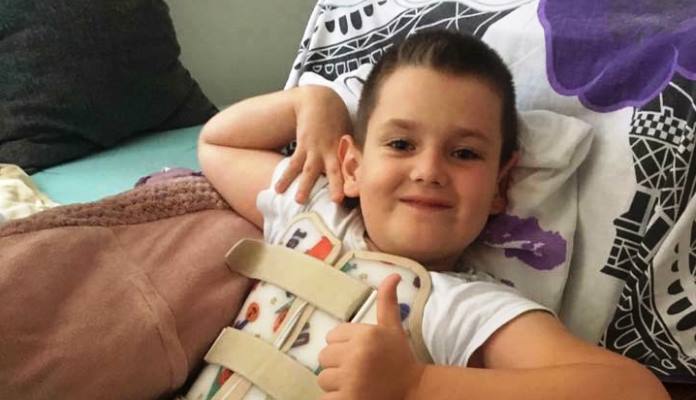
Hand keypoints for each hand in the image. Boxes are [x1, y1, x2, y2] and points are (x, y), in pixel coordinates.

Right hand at [275, 85, 351, 203]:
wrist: (318, 100)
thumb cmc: (336, 119)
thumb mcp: (350, 134)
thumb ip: (354, 152)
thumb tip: (361, 171)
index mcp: (347, 148)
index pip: (355, 165)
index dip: (357, 177)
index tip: (360, 191)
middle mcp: (332, 149)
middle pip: (336, 169)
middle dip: (336, 185)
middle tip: (336, 201)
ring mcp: (316, 148)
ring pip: (310, 170)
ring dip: (304, 186)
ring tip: (299, 201)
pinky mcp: (303, 145)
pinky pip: (293, 164)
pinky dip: (286, 176)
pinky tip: (278, 188)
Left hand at [317, 274, 424, 399]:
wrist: (413, 391)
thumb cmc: (399, 358)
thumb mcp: (393, 328)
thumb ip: (387, 301)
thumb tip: (393, 275)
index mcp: (365, 335)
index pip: (331, 337)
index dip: (344, 346)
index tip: (361, 354)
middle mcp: (357, 355)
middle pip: (324, 357)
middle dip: (338, 365)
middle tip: (358, 370)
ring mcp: (352, 379)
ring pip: (323, 378)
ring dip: (336, 384)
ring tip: (356, 383)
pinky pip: (326, 399)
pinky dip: (336, 399)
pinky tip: (353, 395)